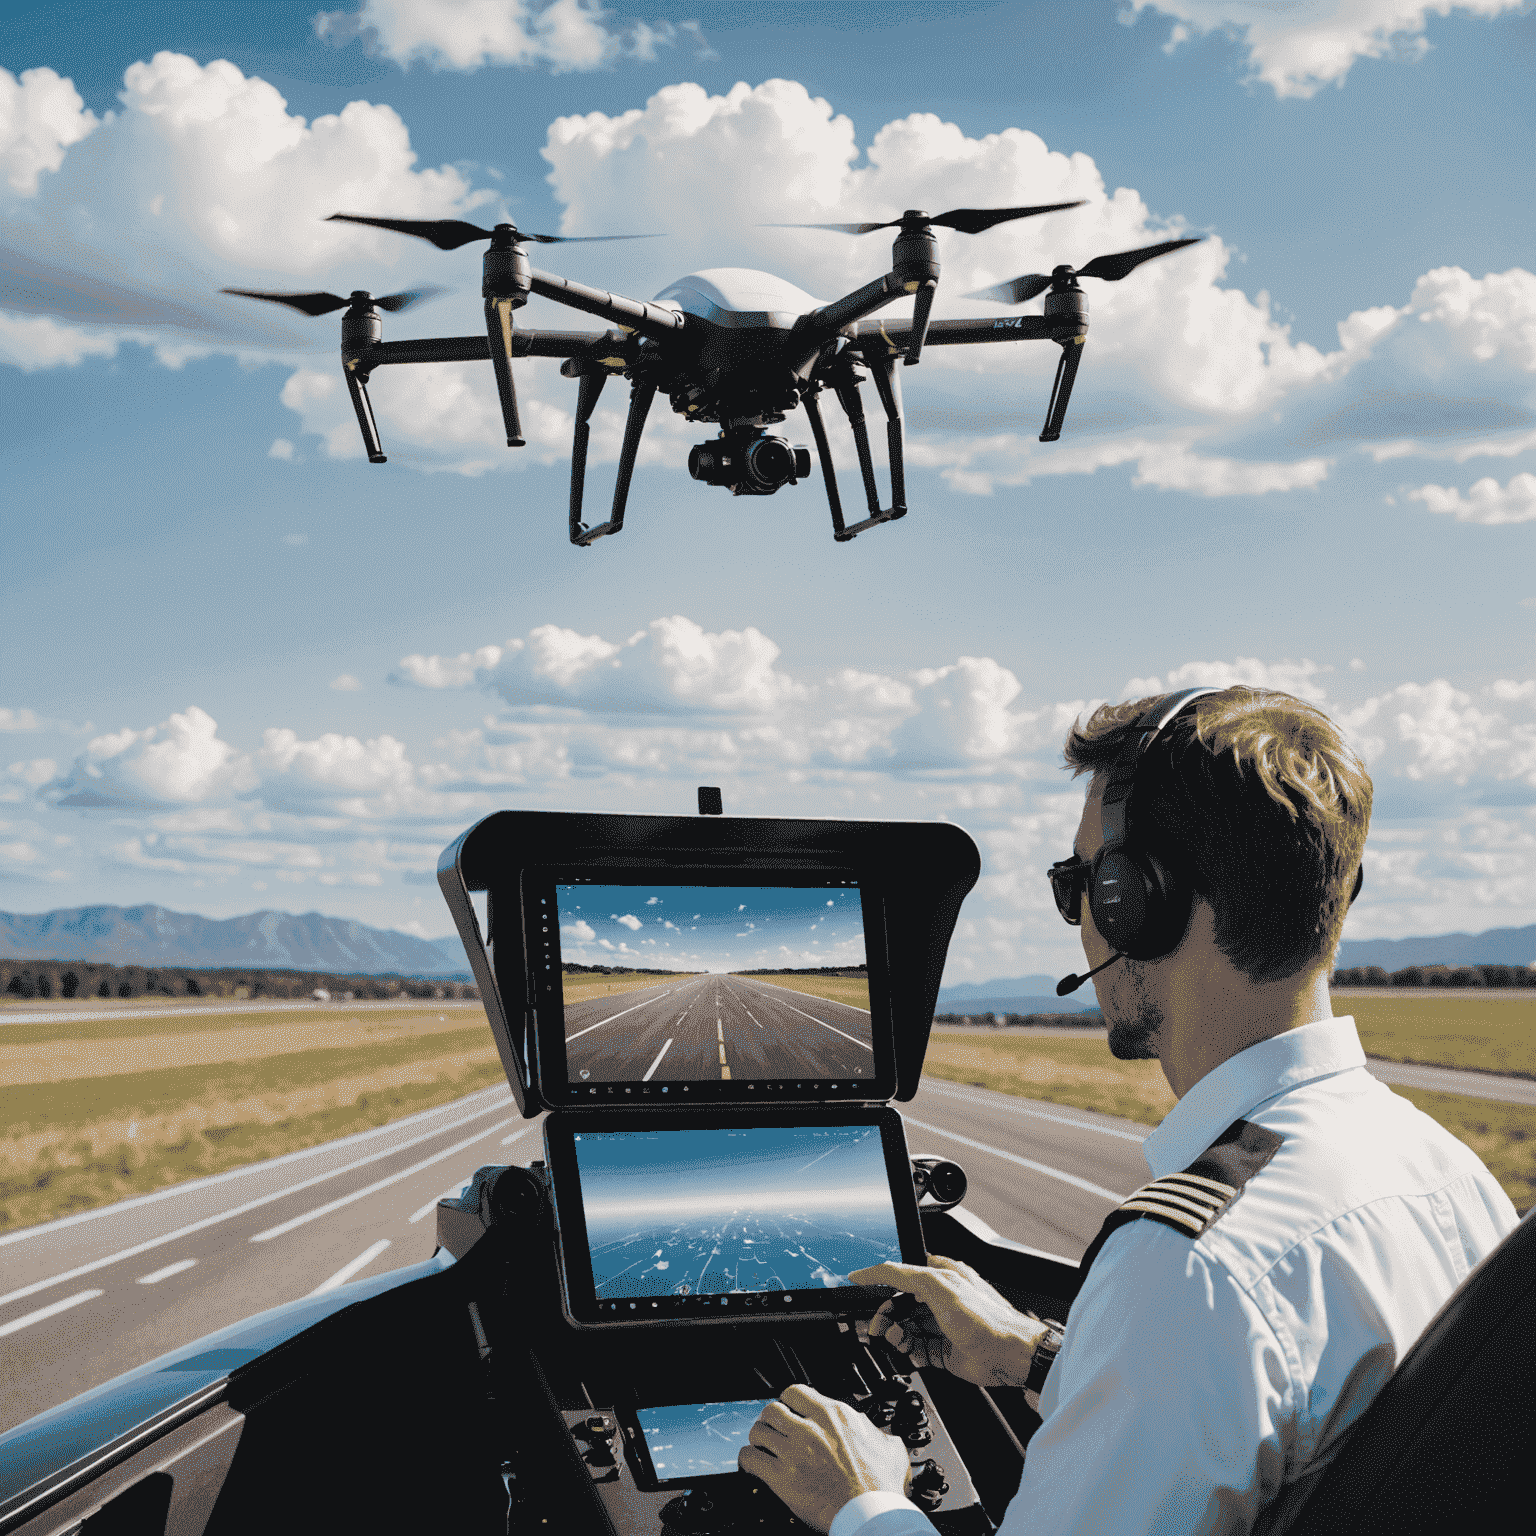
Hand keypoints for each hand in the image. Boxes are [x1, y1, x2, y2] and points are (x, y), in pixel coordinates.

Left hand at [738, 1384, 911, 1533]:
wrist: (871, 1514)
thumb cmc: (880, 1485)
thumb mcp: (887, 1445)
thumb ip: (872, 1430)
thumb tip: (867, 1428)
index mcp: (834, 1416)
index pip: (796, 1392)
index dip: (789, 1401)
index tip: (790, 1409)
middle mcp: (810, 1428)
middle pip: (772, 1409)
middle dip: (770, 1419)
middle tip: (772, 1428)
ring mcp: (793, 1452)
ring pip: (758, 1431)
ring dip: (757, 1437)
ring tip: (760, 1444)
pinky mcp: (782, 1478)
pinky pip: (750, 1459)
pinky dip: (747, 1459)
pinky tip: (752, 1463)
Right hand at [850, 1255, 1049, 1389]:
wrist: (1008, 1355)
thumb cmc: (984, 1318)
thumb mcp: (939, 1286)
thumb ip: (906, 1275)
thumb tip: (878, 1269)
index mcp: (941, 1276)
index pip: (902, 1273)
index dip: (879, 1278)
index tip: (856, 1282)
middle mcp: (940, 1300)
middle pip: (900, 1304)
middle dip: (885, 1313)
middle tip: (875, 1323)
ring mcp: (941, 1327)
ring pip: (905, 1328)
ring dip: (894, 1333)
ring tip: (890, 1337)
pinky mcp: (942, 1351)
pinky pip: (915, 1349)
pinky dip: (906, 1350)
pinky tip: (905, 1349)